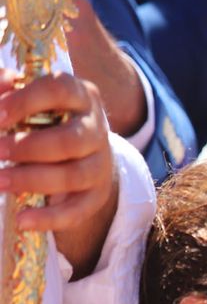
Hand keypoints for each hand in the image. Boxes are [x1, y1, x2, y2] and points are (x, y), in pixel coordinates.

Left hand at [0, 71, 114, 234]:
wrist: (75, 151)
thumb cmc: (41, 119)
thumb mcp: (25, 99)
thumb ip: (6, 90)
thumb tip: (4, 82)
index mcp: (79, 96)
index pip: (59, 90)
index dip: (26, 101)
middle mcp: (96, 128)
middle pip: (70, 140)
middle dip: (28, 147)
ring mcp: (100, 163)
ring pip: (73, 175)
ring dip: (31, 180)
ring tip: (0, 181)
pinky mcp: (97, 194)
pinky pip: (78, 210)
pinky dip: (50, 218)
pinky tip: (22, 220)